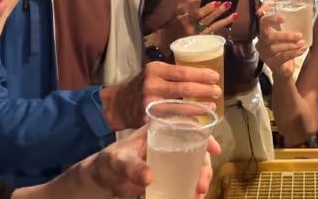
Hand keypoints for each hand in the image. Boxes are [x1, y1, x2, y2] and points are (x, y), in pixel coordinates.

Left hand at [83, 126, 220, 198]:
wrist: (103, 180)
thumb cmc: (109, 161)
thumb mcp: (118, 161)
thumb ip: (131, 167)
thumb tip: (149, 177)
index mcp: (159, 130)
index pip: (186, 126)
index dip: (204, 134)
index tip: (215, 149)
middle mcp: (169, 143)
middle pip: (195, 149)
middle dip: (205, 166)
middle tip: (203, 184)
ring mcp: (169, 160)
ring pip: (193, 165)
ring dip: (201, 179)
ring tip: (199, 195)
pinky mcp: (167, 175)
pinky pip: (185, 179)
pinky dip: (192, 188)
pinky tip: (193, 197)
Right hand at [101, 62, 220, 129]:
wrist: (117, 103)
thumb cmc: (142, 85)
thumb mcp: (154, 73)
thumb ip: (174, 76)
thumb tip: (204, 77)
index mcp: (155, 69)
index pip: (182, 71)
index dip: (201, 75)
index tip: (215, 77)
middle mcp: (152, 85)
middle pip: (183, 89)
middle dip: (203, 91)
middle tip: (217, 91)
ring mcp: (150, 103)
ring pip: (179, 107)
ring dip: (199, 108)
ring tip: (212, 106)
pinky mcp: (149, 119)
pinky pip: (172, 120)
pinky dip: (186, 121)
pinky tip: (197, 120)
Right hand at [165, 0, 238, 42]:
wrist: (167, 41)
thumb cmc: (173, 23)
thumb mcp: (177, 11)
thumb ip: (187, 2)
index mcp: (185, 20)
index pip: (196, 14)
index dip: (206, 8)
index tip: (216, 1)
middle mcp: (192, 29)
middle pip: (207, 20)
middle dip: (218, 12)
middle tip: (228, 4)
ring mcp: (199, 37)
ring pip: (213, 28)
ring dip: (224, 21)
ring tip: (235, 14)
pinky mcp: (202, 42)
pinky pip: (214, 34)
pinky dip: (222, 29)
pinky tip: (230, 24)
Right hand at [255, 11, 305, 78]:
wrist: (284, 70)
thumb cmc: (286, 48)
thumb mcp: (289, 35)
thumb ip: (297, 23)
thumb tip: (313, 8)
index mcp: (264, 33)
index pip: (263, 22)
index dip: (271, 19)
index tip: (284, 17)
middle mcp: (261, 43)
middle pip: (268, 36)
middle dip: (284, 35)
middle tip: (298, 35)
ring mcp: (265, 55)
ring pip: (274, 48)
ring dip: (290, 45)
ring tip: (301, 43)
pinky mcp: (271, 65)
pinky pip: (281, 58)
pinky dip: (292, 53)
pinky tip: (301, 50)